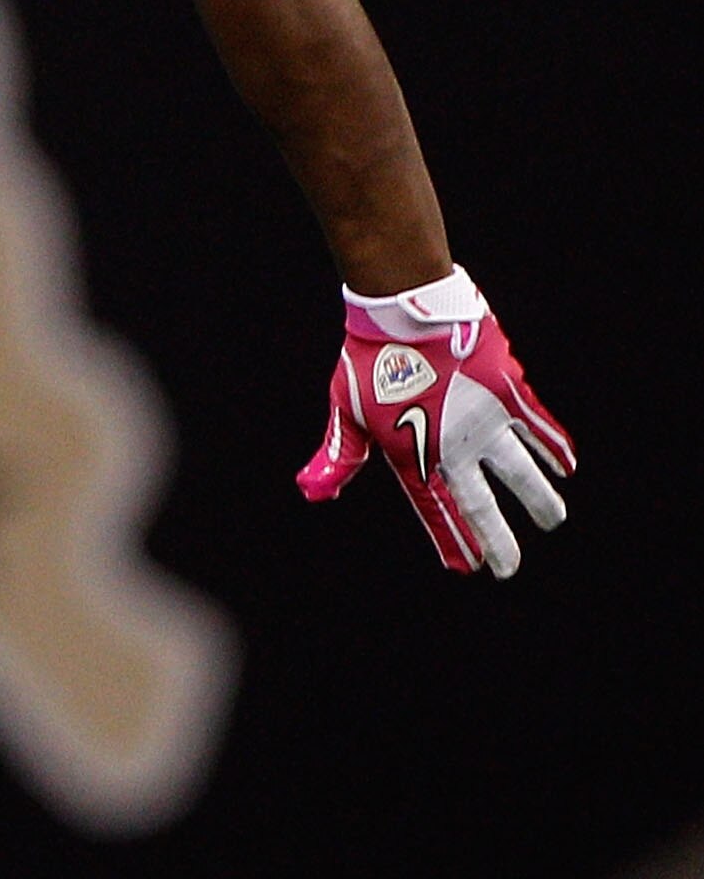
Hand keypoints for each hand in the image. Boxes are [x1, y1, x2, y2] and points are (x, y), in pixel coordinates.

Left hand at [297, 268, 574, 578]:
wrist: (404, 310)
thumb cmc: (369, 358)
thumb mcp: (346, 411)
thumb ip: (338, 456)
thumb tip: (311, 491)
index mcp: (414, 454)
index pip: (436, 509)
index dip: (451, 539)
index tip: (468, 567)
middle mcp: (452, 446)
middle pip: (481, 503)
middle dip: (498, 540)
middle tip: (509, 568)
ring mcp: (484, 420)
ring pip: (520, 471)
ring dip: (539, 498)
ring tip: (554, 519)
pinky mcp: (507, 391)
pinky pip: (538, 426)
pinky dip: (555, 446)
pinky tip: (568, 466)